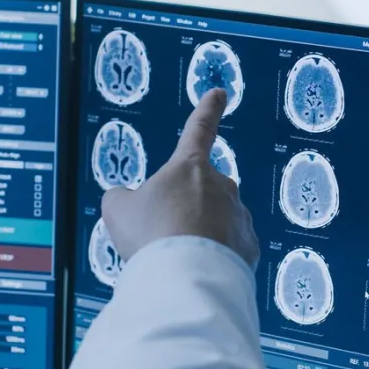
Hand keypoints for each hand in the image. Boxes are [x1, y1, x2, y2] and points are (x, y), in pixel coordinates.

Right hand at [102, 89, 259, 267]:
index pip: (199, 129)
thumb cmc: (150, 234)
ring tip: (178, 258)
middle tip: (164, 234)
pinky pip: (230, 248)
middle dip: (187, 207)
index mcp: (190, 166)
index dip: (208, 110)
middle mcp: (222, 185)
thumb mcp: (118, 210)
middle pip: (203, 190)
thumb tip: (126, 199)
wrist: (185, 276)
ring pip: (218, 220)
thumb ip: (122, 198)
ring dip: (201, 234)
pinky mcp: (249, 247)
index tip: (220, 93)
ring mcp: (239, 216)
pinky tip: (197, 270)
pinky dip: (215, 257)